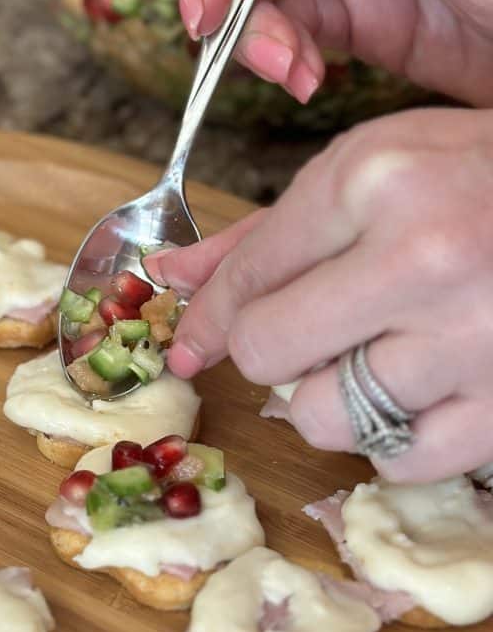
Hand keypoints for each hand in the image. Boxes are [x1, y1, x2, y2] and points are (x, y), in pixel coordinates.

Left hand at [143, 107, 492, 482]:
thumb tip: (170, 274)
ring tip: (362, 357)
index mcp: (372, 183)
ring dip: (322, 397)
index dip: (205, 315)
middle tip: (299, 332)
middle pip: (268, 351)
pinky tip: (406, 392)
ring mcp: (473, 338)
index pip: (249, 274)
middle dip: (264, 348)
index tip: (189, 343)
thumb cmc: (466, 173)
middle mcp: (421, 261)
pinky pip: (403, 462)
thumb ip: (260, 232)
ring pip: (324, 417)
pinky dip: (387, 439)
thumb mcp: (360, 169)